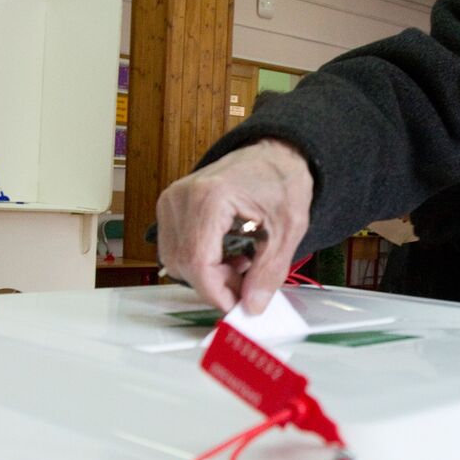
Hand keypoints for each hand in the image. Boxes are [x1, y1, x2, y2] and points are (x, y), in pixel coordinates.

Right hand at [153, 139, 313, 314]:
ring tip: (239, 264)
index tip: (238, 305)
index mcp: (209, 197)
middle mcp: (182, 197)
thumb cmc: (281, 179)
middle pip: (184, 264)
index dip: (217, 292)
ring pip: (175, 260)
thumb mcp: (288, 229)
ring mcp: (172, 200)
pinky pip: (175, 248)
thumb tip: (252, 306)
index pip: (197, 262)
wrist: (273, 153)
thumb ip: (269, 271)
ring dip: (206, 274)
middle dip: (215, 284)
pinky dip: (198, 261)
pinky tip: (225, 254)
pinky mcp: (171, 206)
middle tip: (247, 283)